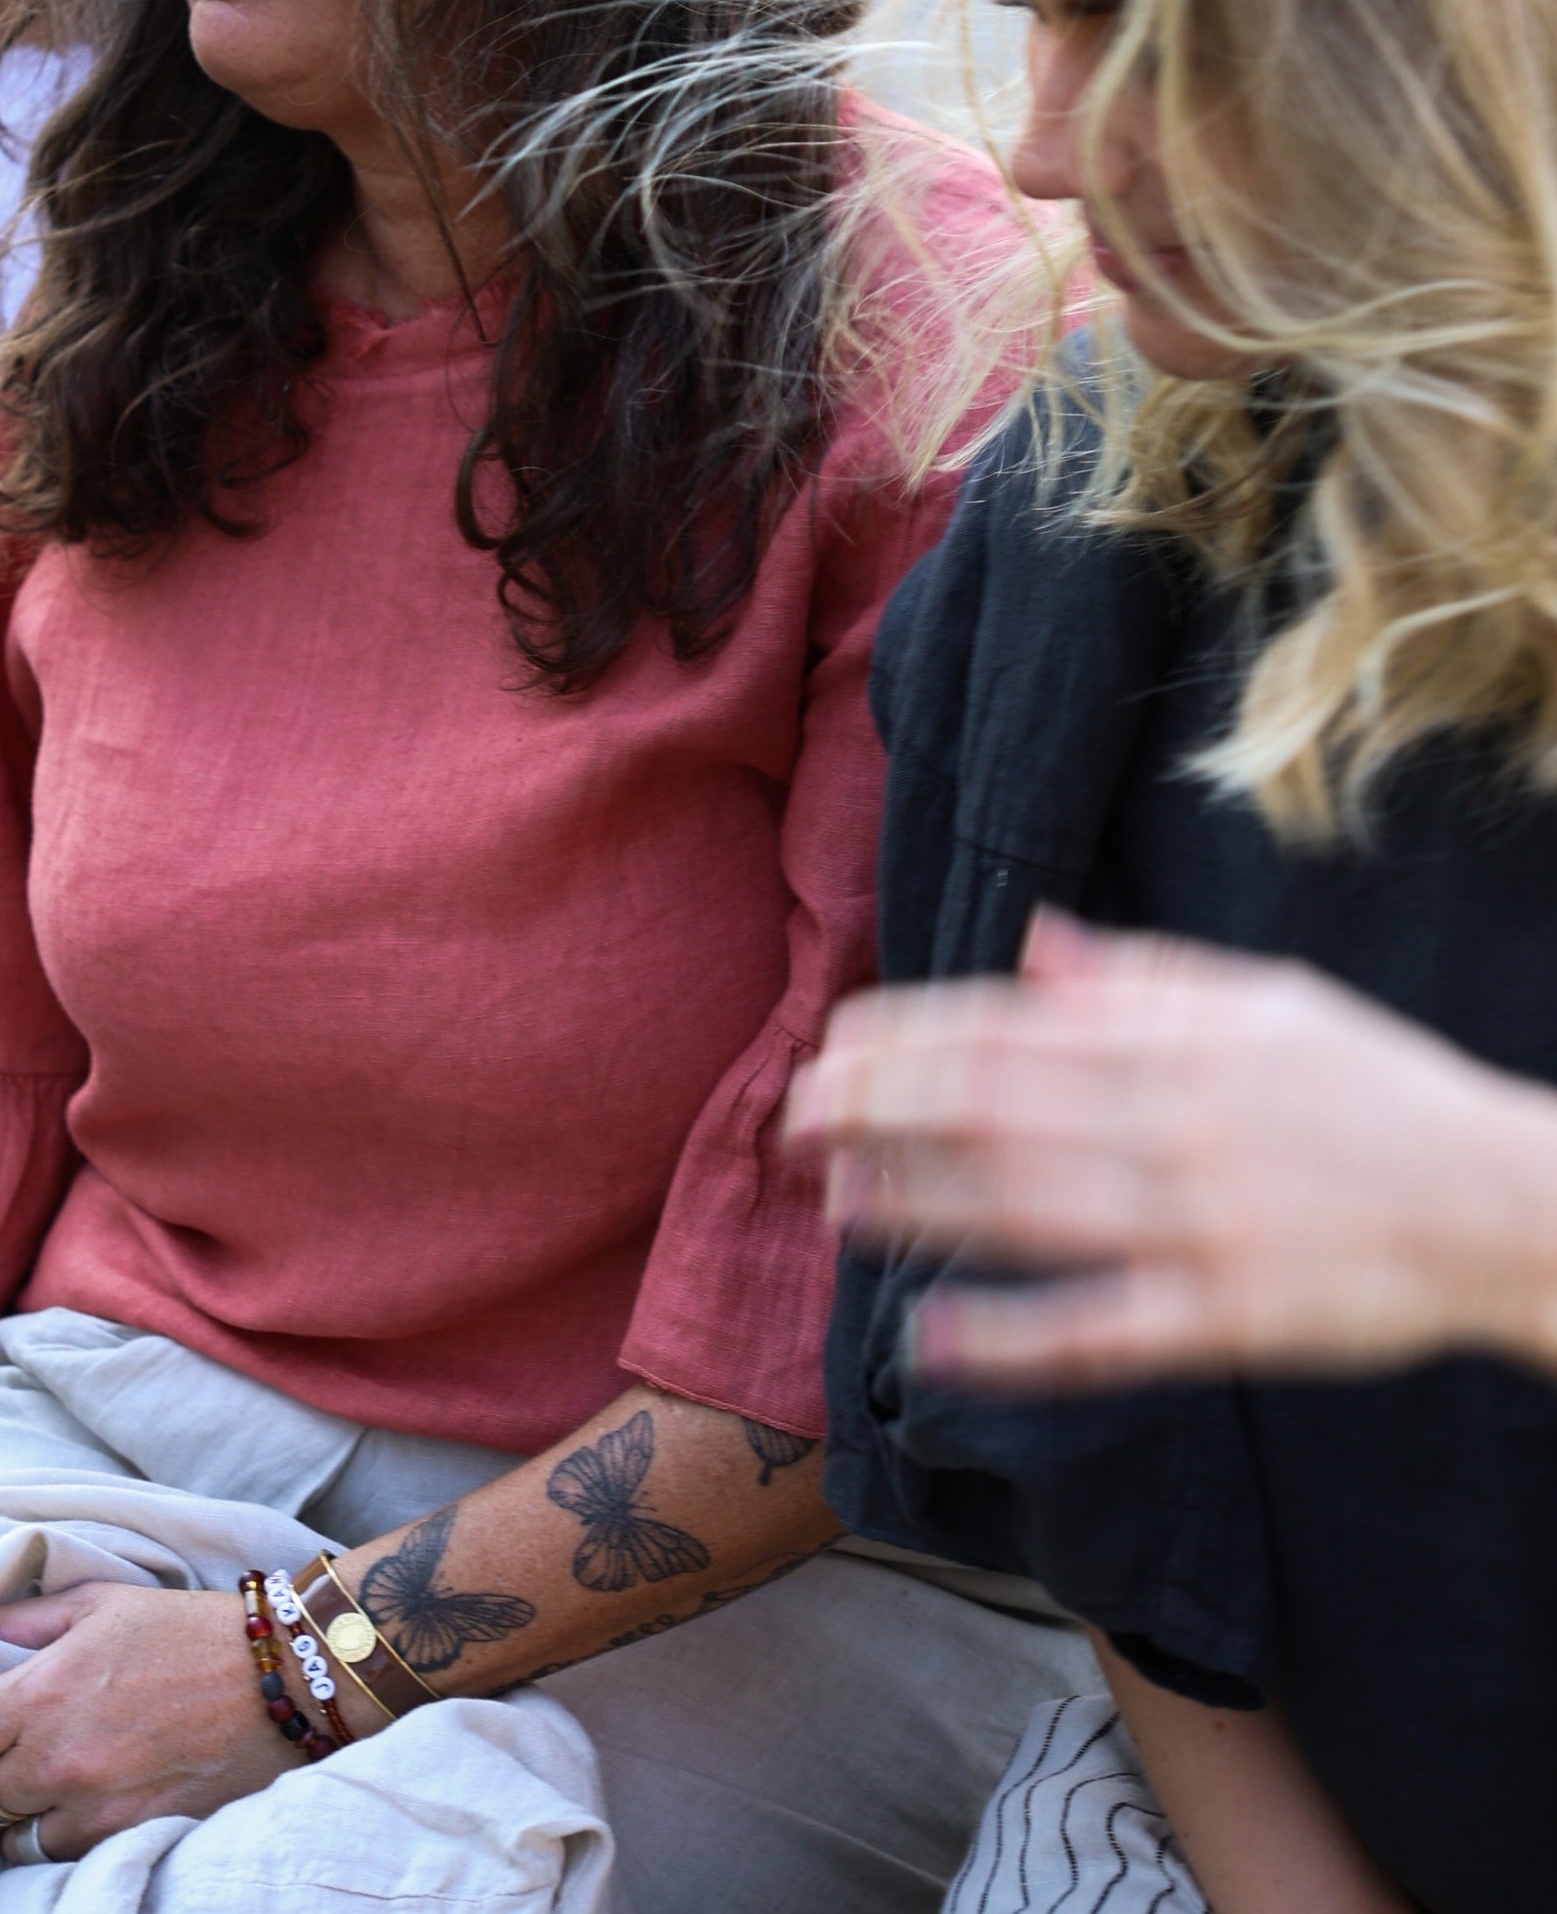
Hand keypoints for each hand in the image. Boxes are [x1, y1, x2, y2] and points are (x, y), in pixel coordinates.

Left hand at [0, 1581, 288, 1860]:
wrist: (279, 1679)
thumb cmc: (189, 1631)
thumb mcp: (104, 1600)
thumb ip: (27, 1619)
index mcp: (43, 1691)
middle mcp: (57, 1759)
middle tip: (6, 1752)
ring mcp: (92, 1810)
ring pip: (10, 1842)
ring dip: (20, 1815)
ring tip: (52, 1778)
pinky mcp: (128, 1839)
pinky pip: (62, 1856)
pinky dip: (64, 1835)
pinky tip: (89, 1800)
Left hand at [787, 908, 1556, 1389]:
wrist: (1502, 1202)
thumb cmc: (1376, 1091)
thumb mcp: (1265, 1002)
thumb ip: (1141, 976)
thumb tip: (1031, 943)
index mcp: (1177, 1038)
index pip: (1005, 1025)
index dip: (904, 1035)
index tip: (829, 1044)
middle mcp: (1172, 1120)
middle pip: (991, 1107)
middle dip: (876, 1109)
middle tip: (790, 1121)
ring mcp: (1195, 1222)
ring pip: (1024, 1206)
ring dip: (915, 1201)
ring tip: (832, 1198)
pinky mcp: (1225, 1317)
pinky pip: (1100, 1330)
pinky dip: (1011, 1333)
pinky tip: (931, 1333)